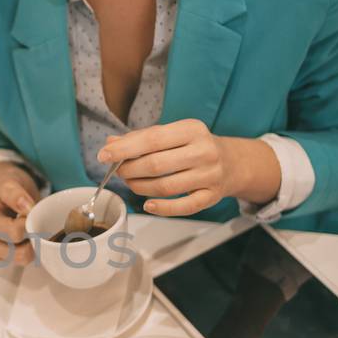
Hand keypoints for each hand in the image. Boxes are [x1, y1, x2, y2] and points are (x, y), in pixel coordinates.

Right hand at [0, 163, 40, 264]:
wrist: (7, 197)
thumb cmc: (8, 192)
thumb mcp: (9, 185)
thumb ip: (15, 194)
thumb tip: (26, 208)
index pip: (15, 233)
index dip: (30, 222)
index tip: (31, 211)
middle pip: (20, 252)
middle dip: (33, 237)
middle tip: (35, 222)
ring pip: (25, 260)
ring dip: (35, 246)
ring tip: (33, 230)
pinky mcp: (8, 261)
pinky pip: (27, 261)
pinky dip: (34, 251)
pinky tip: (31, 238)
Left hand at [98, 120, 232, 216]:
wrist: (233, 162)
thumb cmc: (194, 146)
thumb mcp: (172, 134)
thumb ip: (141, 138)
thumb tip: (110, 144)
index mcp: (192, 129)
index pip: (152, 139)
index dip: (124, 149)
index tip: (104, 155)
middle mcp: (204, 151)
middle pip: (156, 165)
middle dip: (130, 170)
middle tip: (119, 171)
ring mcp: (210, 175)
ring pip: (166, 187)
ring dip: (140, 187)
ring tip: (130, 183)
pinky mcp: (212, 196)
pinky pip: (183, 207)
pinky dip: (162, 208)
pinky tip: (148, 204)